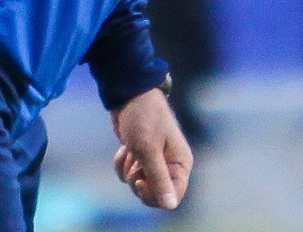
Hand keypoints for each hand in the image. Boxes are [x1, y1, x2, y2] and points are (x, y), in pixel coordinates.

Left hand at [110, 88, 191, 208]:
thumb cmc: (143, 119)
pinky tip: (124, 148)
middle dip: (138, 181)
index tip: (140, 181)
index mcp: (181, 163)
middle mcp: (171, 165)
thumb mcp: (148, 151)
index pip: (173, 196)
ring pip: (138, 185)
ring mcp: (155, 161)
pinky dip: (122, 163)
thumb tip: (171, 206)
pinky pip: (127, 174)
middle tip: (135, 164)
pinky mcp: (140, 157)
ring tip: (130, 150)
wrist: (128, 96)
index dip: (154, 194)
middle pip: (154, 194)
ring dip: (128, 170)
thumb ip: (159, 179)